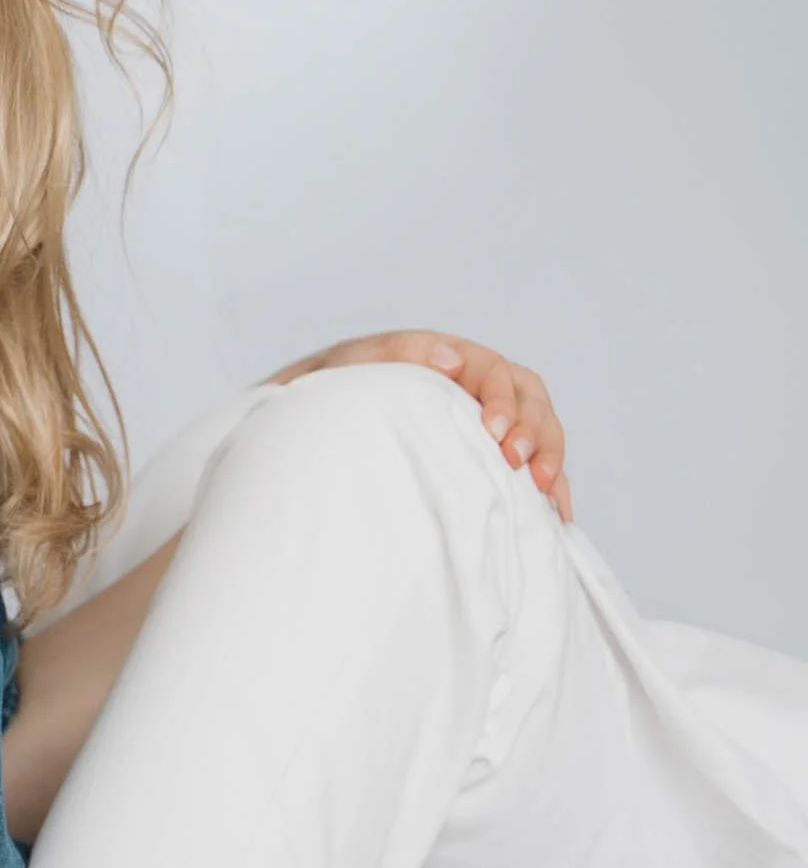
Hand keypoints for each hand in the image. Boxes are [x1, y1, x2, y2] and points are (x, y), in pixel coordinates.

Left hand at [266, 330, 573, 520]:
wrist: (310, 423)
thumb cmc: (329, 391)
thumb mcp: (348, 366)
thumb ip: (393, 354)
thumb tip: (449, 358)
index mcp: (451, 358)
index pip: (495, 372)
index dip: (502, 401)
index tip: (491, 433)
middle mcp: (477, 385)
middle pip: (530, 398)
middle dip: (534, 430)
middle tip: (518, 463)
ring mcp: (487, 420)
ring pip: (541, 429)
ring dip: (550, 457)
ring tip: (544, 490)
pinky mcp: (488, 454)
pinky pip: (533, 464)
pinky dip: (551, 485)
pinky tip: (557, 513)